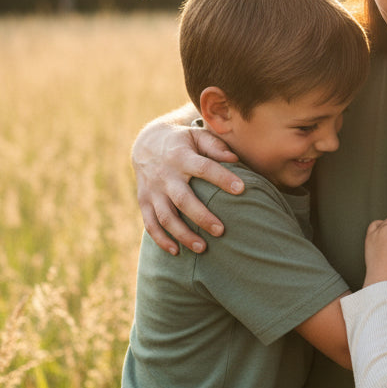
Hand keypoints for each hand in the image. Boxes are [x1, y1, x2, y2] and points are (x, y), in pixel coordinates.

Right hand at [134, 115, 241, 255]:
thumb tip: (236, 159)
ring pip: (165, 217)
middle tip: (221, 231)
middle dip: (201, 217)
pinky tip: (176, 251)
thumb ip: (216, 146)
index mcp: (181, 156)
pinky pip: (150, 224)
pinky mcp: (144, 202)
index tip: (242, 189)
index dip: (222, 178)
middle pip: (183, 199)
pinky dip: (161, 239)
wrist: (146, 144)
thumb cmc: (182, 142)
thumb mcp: (197, 136)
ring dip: (182, 234)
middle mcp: (165, 175)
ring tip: (203, 248)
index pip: (204, 168)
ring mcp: (153, 190)